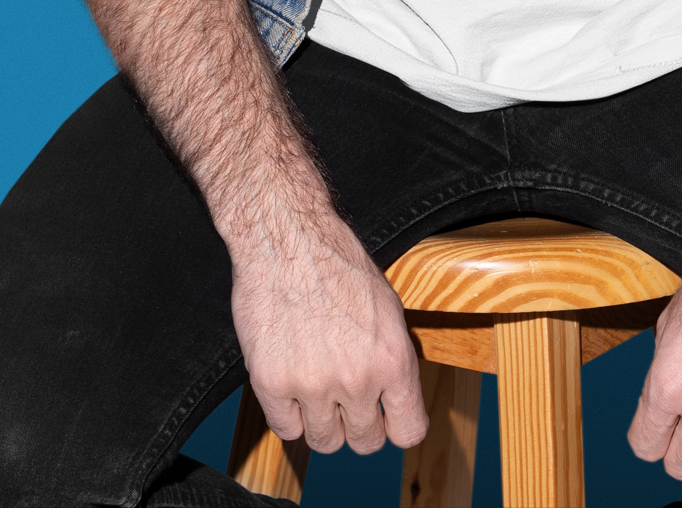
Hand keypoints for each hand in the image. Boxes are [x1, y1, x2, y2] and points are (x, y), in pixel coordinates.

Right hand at [230, 209, 428, 455]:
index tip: (386, 416)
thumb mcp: (387, 307)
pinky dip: (289, 412)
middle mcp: (357, 379)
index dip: (397, 425)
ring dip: (322, 420)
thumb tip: (396, 399)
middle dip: (358, 424)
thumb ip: (393, 358)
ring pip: (325, 441)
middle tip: (346, 396)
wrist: (288, 238)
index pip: (409, 430)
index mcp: (393, 358)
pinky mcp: (272, 384)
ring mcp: (313, 385)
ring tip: (317, 385)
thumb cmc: (338, 264)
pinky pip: (287, 429)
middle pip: (365, 442)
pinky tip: (292, 381)